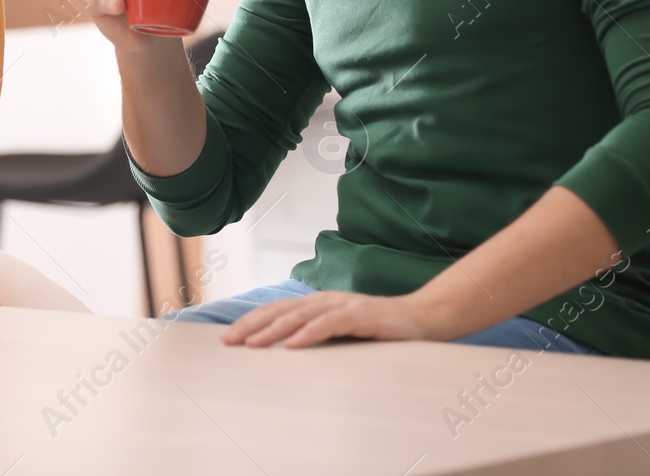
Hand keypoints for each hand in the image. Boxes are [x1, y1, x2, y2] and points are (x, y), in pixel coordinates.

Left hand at [219, 290, 441, 348]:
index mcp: (318, 304)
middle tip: (229, 342)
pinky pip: (330, 325)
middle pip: (281, 311)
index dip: (252, 321)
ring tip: (253, 344)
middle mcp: (326, 300)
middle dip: (252, 326)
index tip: (228, 338)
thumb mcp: (342, 330)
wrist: (421, 318)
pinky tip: (293, 345)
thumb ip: (318, 333)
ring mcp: (343, 306)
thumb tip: (286, 349)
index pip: (278, 310)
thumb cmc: (378, 328)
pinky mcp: (360, 316)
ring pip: (300, 316)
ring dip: (274, 331)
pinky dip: (309, 334)